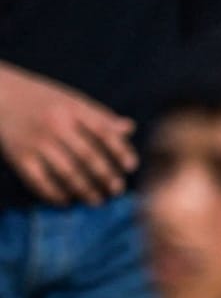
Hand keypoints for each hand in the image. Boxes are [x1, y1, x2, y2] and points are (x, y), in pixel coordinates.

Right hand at [0, 62, 137, 203]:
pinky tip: (66, 202)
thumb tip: (129, 128)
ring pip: (65, 171)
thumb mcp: (73, 100)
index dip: (120, 150)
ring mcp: (36, 142)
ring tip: (96, 201)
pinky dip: (54, 194)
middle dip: (105, 175)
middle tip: (117, 190)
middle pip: (87, 155)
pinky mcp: (18, 157)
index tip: (131, 167)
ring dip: (84, 189)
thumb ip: (99, 116)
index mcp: (73, 108)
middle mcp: (56, 125)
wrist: (1, 95)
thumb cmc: (44, 99)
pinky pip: (39, 181)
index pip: (103, 131)